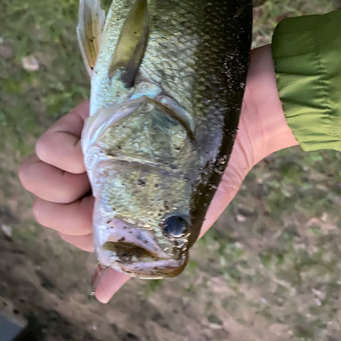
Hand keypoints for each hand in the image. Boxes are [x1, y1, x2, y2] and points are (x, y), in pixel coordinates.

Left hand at [18, 45, 296, 302]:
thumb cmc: (206, 185)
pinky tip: (86, 154)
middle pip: (43, 207)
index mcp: (107, 210)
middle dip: (64, 211)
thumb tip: (99, 293)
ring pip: (34, 175)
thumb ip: (135, 259)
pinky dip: (58, 155)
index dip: (77, 230)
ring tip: (86, 176)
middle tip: (97, 199)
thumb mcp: (173, 229)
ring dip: (54, 185)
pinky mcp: (87, 121)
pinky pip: (48, 145)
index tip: (105, 217)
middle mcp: (90, 182)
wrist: (230, 136)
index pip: (65, 230)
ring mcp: (85, 150)